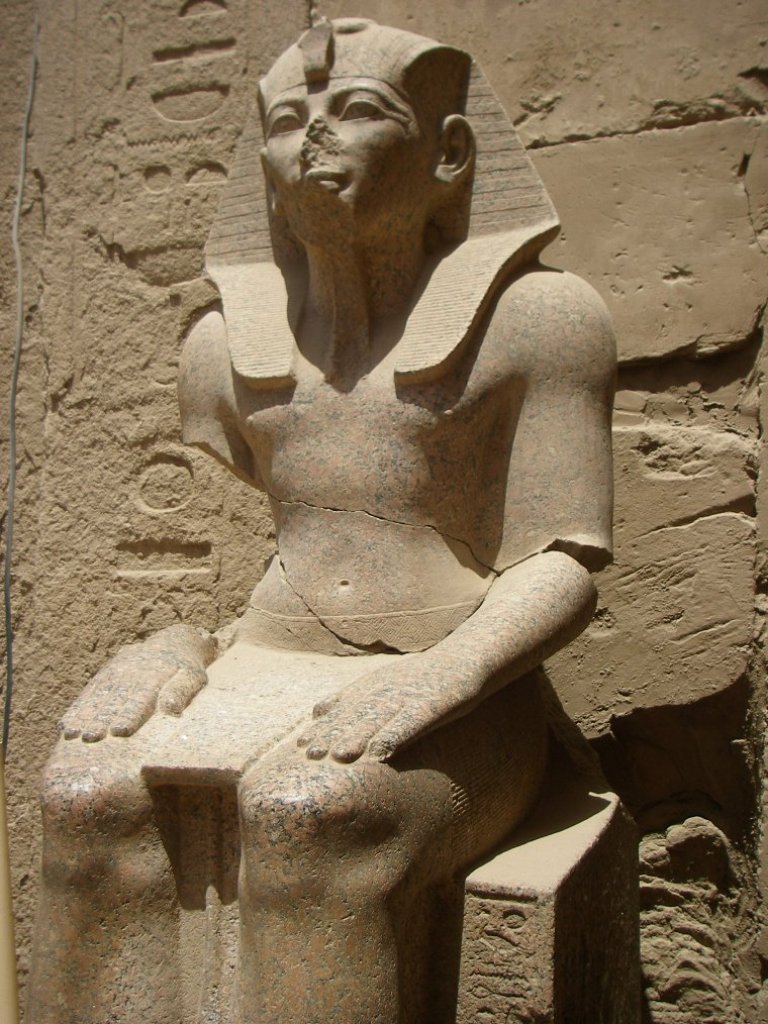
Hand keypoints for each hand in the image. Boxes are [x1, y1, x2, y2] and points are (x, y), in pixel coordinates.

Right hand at [60, 625, 216, 742]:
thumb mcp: (192, 677)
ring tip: (73, 734)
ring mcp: (116, 674)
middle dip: (102, 720)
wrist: (172, 641)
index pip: (139, 701)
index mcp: (153, 678)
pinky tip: (66, 724)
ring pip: (98, 698)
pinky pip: (89, 693)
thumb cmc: (186, 667)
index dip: (129, 716)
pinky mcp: (105, 675)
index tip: (120, 731)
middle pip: (114, 701)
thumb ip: (181, 691)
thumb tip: (170, 708)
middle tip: (90, 738)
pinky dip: (77, 709)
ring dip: (85, 717)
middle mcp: (131, 675)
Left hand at [296, 651, 477, 763]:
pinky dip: (394, 736)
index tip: (301, 747)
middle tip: (310, 754)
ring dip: (357, 736)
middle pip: (355, 714)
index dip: (322, 727)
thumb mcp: (382, 681)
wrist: (465, 657)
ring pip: (379, 718)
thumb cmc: (422, 676)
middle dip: (332, 733)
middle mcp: (386, 690)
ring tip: (339, 756)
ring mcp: (408, 696)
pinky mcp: (431, 704)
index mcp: (372, 686)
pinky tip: (380, 753)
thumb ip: (352, 697)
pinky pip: (410, 722)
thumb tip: (316, 711)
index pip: (342, 707)